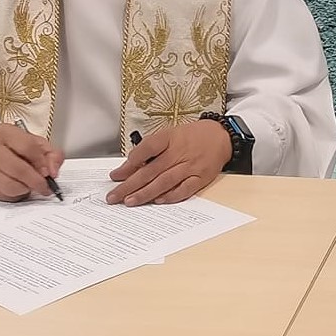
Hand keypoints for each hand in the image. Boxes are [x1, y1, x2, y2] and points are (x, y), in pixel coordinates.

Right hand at [0, 123, 64, 201]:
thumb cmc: (11, 146)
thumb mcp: (34, 142)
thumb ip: (50, 154)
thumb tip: (53, 172)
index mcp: (6, 133)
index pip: (27, 147)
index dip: (41, 162)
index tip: (49, 172)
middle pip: (18, 169)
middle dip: (36, 181)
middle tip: (45, 186)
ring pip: (10, 186)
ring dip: (26, 189)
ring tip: (32, 186)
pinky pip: (4, 195)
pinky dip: (17, 195)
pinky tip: (20, 188)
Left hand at [106, 119, 231, 205]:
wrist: (221, 136)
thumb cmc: (191, 136)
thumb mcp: (170, 135)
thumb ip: (149, 150)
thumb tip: (128, 168)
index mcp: (170, 138)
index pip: (147, 149)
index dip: (130, 162)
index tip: (116, 175)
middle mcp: (180, 152)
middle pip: (151, 170)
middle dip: (130, 185)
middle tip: (114, 196)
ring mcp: (191, 166)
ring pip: (165, 181)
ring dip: (146, 193)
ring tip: (130, 201)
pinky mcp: (201, 177)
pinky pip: (184, 189)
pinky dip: (171, 196)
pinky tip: (158, 201)